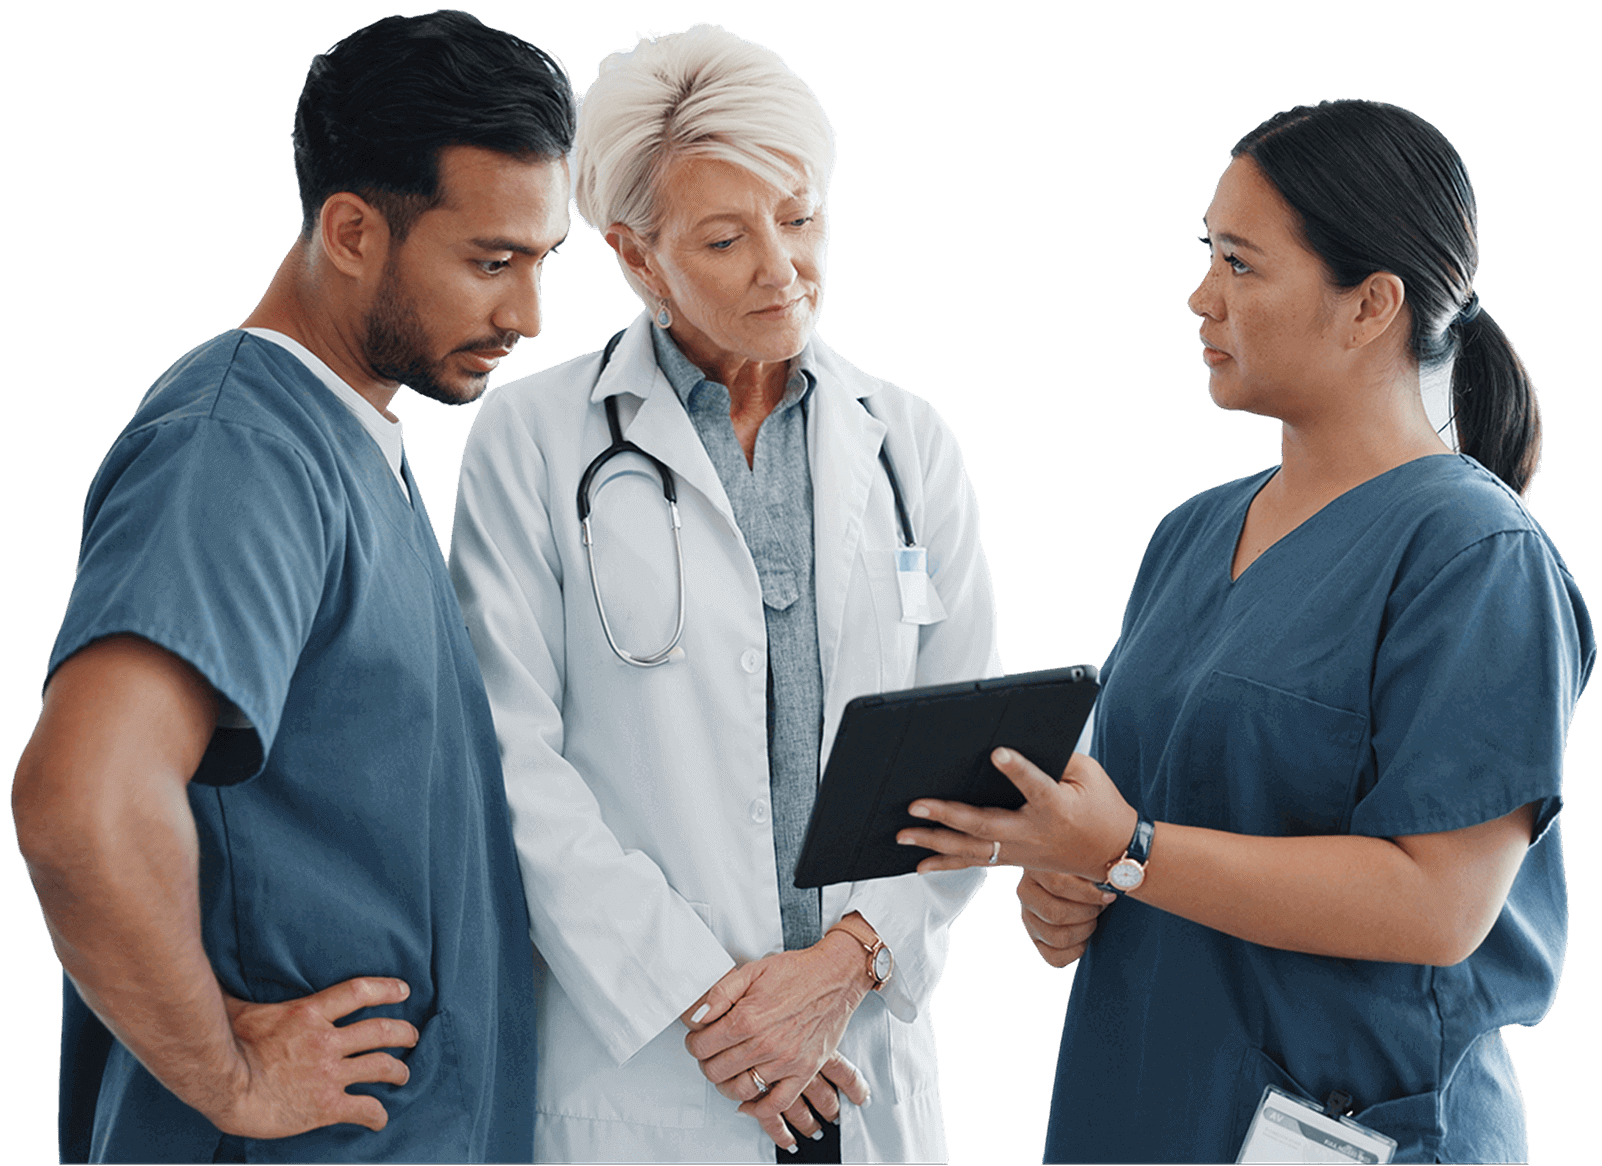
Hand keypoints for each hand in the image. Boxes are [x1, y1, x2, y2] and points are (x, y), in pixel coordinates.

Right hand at [208, 977, 418, 1137]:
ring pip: (381, 1066)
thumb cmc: (225, 1047)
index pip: (359, 992)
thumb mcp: (240, 1011)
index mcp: (309, 1013)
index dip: (386, 989)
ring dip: (398, 1070)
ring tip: (403, 1074)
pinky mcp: (327, 1105)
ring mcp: (330, 1073)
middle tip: (412, 1036)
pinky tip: (379, 1119)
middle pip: (380, 1031)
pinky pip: (365, 1108)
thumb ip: (242, 997)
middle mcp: (328, 1041)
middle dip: (403, 1033)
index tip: (404, 990)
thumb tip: (222, 987)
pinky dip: (377, 1114)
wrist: (225, 1087)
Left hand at [681, 935, 870, 1150]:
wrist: (835, 976)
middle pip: (716, 1070)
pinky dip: (758, 1109)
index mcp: (747, 1018)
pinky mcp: (804, 1071)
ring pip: (740, 1089)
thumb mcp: (751, 971)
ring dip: (726, 1084)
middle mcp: (764, 1044)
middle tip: (711, 1053)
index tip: (698, 1039)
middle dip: (707, 1062)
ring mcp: (785, 1061)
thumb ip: (719, 994)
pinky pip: (777, 1104)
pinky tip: (748, 1102)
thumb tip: (696, 1016)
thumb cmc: (796, 972)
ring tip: (727, 1071)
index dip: (694, 1043)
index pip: (702, 1046)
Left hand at [897, 749, 1137, 881]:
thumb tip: (1016, 739)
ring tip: (902, 835)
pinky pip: (974, 862)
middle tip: (915, 804)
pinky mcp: (1013, 860)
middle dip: (947, 815)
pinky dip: (945, 864)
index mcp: (1056, 806)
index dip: (1017, 770)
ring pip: (971, 849)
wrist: (1114, 854)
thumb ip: (1054, 758)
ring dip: (934, 842)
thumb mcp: (1088, 773)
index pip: (1035, 786)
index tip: (997, 752)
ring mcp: (1020, 851)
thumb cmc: (1100, 805)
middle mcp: (1033, 833)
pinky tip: (919, 865)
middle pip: (984, 825)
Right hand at [1018, 871, 1113, 967]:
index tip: (1109, 896)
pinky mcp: (1036, 939)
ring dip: (1085, 931)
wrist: (1081, 883)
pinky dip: (1076, 951)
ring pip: (1058, 937)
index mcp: (1036, 869)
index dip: (1088, 894)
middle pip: (1056, 914)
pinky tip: (1084, 936)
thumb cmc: (1086, 870)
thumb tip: (1114, 878)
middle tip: (1100, 908)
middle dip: (1087, 914)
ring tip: (1093, 919)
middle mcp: (1026, 893)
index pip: (1058, 885)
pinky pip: (1055, 957)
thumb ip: (1094, 866)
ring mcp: (1029, 918)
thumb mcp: (1086, 861)